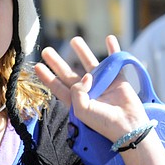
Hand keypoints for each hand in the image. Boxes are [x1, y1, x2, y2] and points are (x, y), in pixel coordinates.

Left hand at [34, 35, 149, 143]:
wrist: (127, 126)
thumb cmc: (102, 122)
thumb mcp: (81, 110)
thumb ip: (77, 92)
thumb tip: (86, 76)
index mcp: (75, 101)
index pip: (58, 87)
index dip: (47, 77)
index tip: (37, 66)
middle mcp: (87, 91)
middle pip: (68, 73)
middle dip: (57, 62)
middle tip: (46, 51)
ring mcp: (102, 84)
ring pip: (89, 63)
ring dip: (82, 51)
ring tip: (74, 40)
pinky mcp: (118, 80)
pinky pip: (114, 61)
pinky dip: (113, 49)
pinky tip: (109, 39)